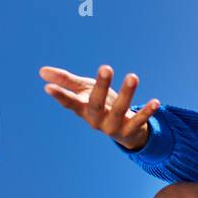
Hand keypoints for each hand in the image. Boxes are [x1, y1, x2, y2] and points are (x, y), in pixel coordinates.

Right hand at [39, 64, 159, 150]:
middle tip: (106, 67)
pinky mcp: (130, 130)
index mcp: (82, 109)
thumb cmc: (100, 104)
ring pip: (120, 110)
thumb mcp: (84, 91)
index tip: (48, 87)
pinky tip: (156, 101)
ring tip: (133, 76)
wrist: (122, 129)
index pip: (69, 102)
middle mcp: (96, 120)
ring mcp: (113, 126)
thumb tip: (42, 72)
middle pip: (96, 104)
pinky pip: (139, 121)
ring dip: (128, 94)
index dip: (59, 95)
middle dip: (101, 86)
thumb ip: (66, 81)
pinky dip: (147, 112)